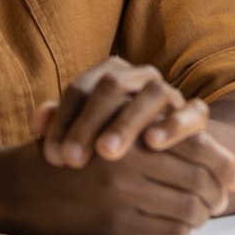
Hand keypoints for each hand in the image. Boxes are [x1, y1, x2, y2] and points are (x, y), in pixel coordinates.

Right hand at [0, 131, 234, 234]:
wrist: (13, 186)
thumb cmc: (63, 151)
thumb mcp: (100, 127)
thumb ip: (142, 129)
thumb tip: (196, 129)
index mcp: (131, 134)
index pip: (195, 147)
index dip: (223, 163)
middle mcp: (130, 163)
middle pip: (199, 178)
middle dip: (218, 191)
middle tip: (224, 198)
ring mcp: (123, 197)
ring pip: (188, 208)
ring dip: (203, 213)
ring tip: (205, 213)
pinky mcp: (113, 228)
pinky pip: (166, 232)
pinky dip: (182, 231)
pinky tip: (182, 227)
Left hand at [33, 57, 208, 166]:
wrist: (161, 149)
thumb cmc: (110, 141)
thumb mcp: (84, 133)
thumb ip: (60, 123)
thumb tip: (39, 121)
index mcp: (109, 75)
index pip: (80, 89)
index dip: (64, 121)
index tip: (53, 157)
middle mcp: (139, 77)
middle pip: (112, 86)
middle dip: (89, 122)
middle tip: (73, 159)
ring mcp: (170, 92)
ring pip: (152, 94)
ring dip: (127, 122)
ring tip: (106, 152)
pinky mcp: (195, 114)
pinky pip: (192, 112)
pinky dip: (174, 125)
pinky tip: (153, 143)